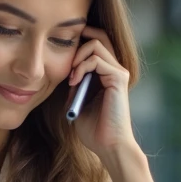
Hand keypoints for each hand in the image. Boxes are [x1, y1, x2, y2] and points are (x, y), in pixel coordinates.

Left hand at [68, 26, 135, 159]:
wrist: (107, 146)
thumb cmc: (93, 130)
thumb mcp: (76, 102)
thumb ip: (73, 84)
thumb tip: (63, 70)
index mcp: (106, 74)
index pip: (96, 43)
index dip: (78, 43)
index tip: (62, 59)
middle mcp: (115, 69)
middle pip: (99, 35)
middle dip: (78, 41)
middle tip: (66, 63)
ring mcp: (118, 72)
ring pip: (97, 43)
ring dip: (77, 57)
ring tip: (71, 76)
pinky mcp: (118, 78)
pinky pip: (97, 59)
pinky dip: (81, 67)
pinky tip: (74, 82)